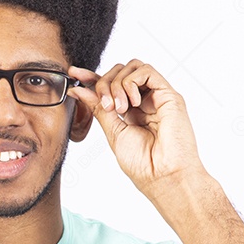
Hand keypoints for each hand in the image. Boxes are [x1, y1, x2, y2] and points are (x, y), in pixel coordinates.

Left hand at [67, 59, 207, 198]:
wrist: (163, 176)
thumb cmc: (142, 163)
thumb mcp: (113, 132)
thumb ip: (99, 109)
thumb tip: (79, 90)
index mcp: (131, 111)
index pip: (110, 85)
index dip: (92, 77)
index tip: (74, 73)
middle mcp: (145, 101)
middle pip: (120, 72)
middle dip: (104, 83)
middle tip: (106, 107)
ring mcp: (157, 97)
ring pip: (132, 67)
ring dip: (118, 83)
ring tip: (119, 108)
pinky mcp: (169, 95)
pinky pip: (147, 71)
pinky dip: (132, 82)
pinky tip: (131, 102)